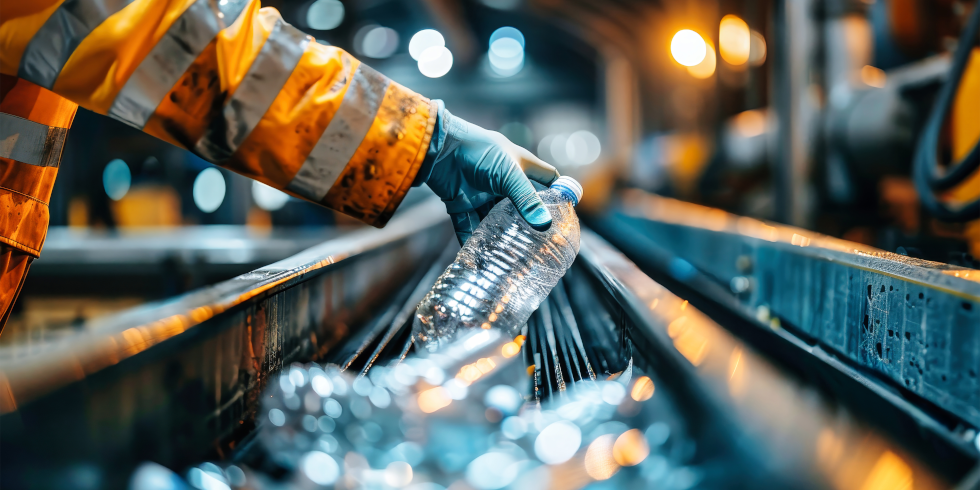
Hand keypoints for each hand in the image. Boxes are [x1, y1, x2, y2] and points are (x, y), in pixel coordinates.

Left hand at [419, 101, 559, 244]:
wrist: (438, 149)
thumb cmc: (479, 152)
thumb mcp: (509, 174)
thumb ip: (525, 200)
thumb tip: (544, 225)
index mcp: (519, 165)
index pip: (546, 177)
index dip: (556, 191)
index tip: (566, 210)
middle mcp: (502, 181)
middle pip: (519, 205)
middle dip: (526, 222)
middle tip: (538, 243)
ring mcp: (481, 193)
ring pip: (493, 219)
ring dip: (498, 235)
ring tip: (510, 256)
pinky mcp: (461, 203)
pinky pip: (468, 226)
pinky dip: (471, 240)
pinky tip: (480, 257)